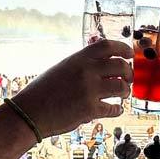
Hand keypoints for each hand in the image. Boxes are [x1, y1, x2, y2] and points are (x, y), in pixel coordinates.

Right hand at [12, 39, 132, 134]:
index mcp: (78, 59)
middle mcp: (86, 71)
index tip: (130, 54)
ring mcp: (89, 90)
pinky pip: (113, 108)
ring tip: (123, 94)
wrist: (29, 112)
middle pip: (120, 65)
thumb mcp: (62, 68)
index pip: (108, 45)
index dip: (123, 48)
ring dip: (126, 91)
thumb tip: (100, 63)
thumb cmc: (42, 91)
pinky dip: (117, 109)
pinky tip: (115, 109)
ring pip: (122, 87)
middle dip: (129, 72)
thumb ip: (81, 64)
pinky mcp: (90, 110)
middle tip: (128, 78)